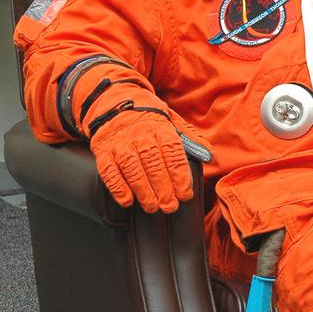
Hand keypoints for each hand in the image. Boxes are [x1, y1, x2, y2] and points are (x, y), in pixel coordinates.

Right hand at [90, 106, 210, 212]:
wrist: (113, 104)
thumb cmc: (148, 119)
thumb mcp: (171, 121)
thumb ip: (190, 139)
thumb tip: (209, 155)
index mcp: (160, 128)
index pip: (172, 153)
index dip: (180, 176)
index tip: (185, 194)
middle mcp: (140, 134)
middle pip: (153, 163)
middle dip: (163, 188)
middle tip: (170, 206)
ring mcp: (120, 143)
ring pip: (132, 168)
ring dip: (143, 191)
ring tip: (152, 207)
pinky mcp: (103, 151)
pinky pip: (109, 170)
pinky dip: (118, 188)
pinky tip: (127, 201)